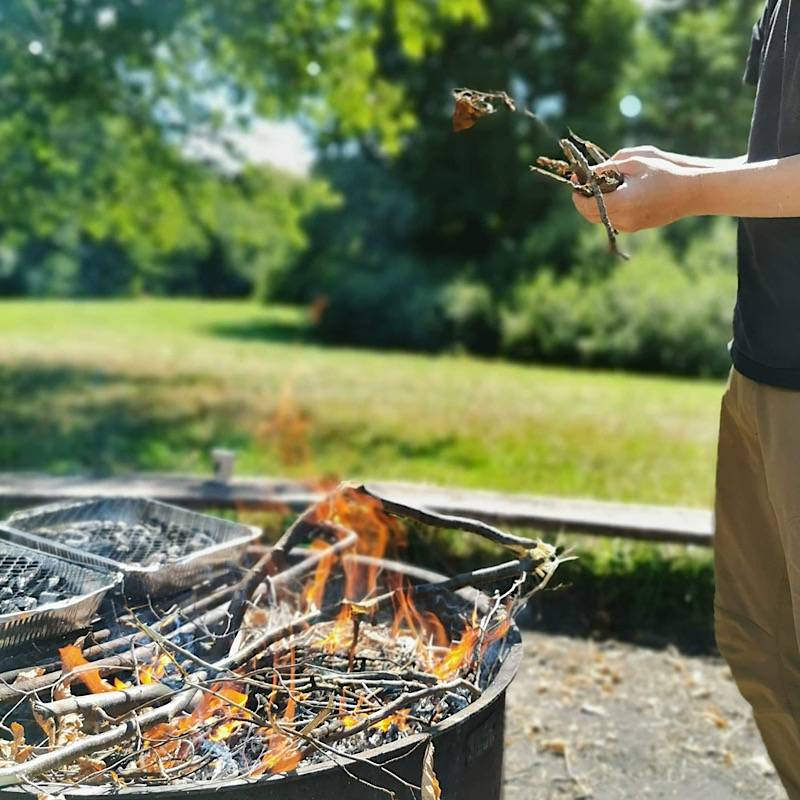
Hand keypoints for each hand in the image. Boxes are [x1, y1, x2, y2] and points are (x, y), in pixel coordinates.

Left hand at [572, 156, 697, 232]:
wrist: (691, 190)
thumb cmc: (664, 171)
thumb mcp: (634, 161)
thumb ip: (606, 168)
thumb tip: (585, 173)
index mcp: (622, 202)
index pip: (586, 205)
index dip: (577, 194)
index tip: (577, 179)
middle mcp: (623, 218)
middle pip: (590, 215)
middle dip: (583, 200)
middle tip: (585, 182)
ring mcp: (630, 226)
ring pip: (601, 218)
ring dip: (596, 204)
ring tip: (603, 185)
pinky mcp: (636, 228)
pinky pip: (614, 219)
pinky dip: (610, 208)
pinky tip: (618, 193)